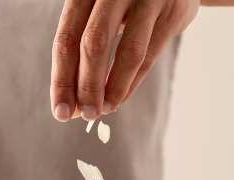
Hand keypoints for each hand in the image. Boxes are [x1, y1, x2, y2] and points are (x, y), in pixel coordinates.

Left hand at [50, 0, 199, 120]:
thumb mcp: (100, 9)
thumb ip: (85, 45)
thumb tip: (73, 103)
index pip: (67, 38)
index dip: (62, 78)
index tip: (61, 111)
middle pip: (94, 44)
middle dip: (88, 86)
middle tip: (86, 116)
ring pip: (128, 52)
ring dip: (114, 88)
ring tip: (104, 110)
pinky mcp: (173, 11)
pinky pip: (151, 54)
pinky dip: (134, 81)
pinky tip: (121, 98)